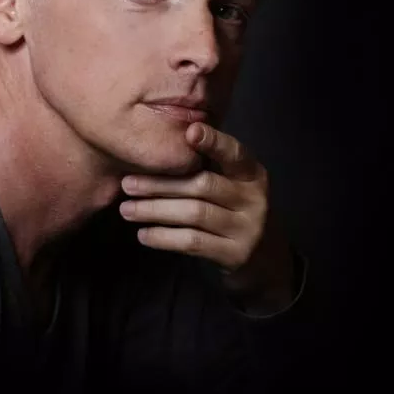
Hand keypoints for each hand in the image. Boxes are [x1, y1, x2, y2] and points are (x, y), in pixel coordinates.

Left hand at [119, 123, 294, 312]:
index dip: (214, 141)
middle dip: (161, 184)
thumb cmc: (237, 213)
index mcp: (253, 174)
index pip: (234, 153)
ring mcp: (247, 228)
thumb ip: (211, 167)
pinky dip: (165, 237)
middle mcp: (254, 198)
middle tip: (128, 184)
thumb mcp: (235, 186)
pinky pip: (193, 242)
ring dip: (155, 211)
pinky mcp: (235, 254)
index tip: (189, 132)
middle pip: (203, 184)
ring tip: (127, 210)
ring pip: (194, 213)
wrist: (266, 260)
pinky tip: (144, 234)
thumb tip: (164, 145)